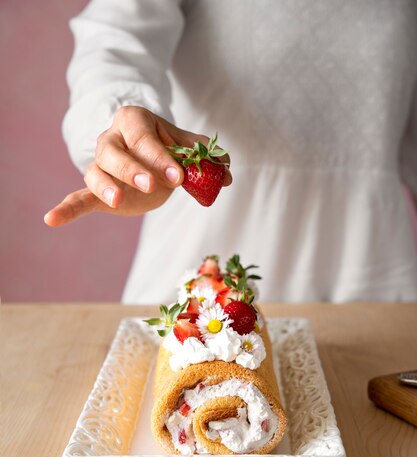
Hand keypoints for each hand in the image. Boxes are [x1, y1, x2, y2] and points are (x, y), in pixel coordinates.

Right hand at [44, 106, 231, 225]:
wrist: (143, 153)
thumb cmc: (165, 146)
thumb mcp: (185, 146)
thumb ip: (205, 156)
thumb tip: (228, 172)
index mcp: (134, 121)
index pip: (144, 138)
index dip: (161, 156)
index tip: (178, 175)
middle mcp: (112, 139)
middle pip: (115, 152)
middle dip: (134, 168)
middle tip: (152, 184)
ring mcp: (101, 164)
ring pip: (96, 172)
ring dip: (107, 186)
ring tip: (118, 201)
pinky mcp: (97, 189)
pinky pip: (78, 197)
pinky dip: (66, 209)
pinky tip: (51, 219)